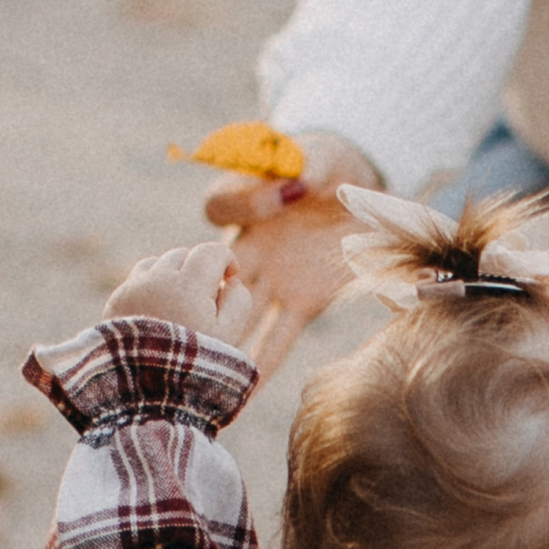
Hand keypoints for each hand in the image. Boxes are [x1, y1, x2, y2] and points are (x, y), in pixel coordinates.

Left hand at [107, 238, 277, 359]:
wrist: (146, 395)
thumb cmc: (196, 365)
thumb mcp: (230, 335)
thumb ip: (239, 301)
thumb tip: (231, 281)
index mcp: (188, 284)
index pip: (211, 251)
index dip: (226, 261)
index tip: (231, 278)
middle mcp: (156, 279)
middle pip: (184, 256)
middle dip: (199, 271)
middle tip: (206, 300)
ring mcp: (132, 289)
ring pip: (158, 264)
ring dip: (174, 276)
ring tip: (182, 306)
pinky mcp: (116, 302)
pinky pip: (137, 281)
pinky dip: (151, 288)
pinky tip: (160, 313)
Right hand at [199, 128, 381, 380]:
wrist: (361, 189)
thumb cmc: (331, 164)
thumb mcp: (324, 157)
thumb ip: (310, 167)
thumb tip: (296, 186)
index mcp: (248, 205)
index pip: (219, 207)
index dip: (241, 204)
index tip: (275, 198)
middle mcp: (251, 246)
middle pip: (212, 273)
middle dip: (197, 297)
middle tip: (187, 319)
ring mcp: (272, 277)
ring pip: (237, 313)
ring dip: (221, 339)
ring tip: (200, 372)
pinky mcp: (303, 300)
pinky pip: (279, 335)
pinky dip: (264, 362)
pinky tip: (247, 391)